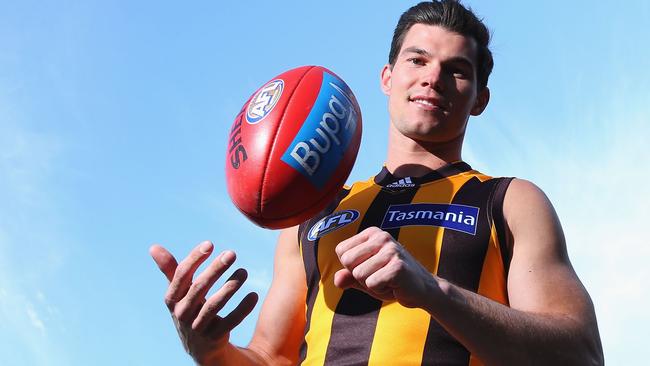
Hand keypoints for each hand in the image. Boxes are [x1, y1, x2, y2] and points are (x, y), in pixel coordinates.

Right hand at [150, 241, 258, 363]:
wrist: (199, 346)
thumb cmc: (189, 309)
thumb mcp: (178, 292)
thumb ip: (170, 270)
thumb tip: (153, 247)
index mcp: (172, 299)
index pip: (182, 275)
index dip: (194, 259)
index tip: (210, 244)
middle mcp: (182, 313)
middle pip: (199, 288)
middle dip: (215, 270)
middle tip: (232, 253)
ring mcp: (198, 327)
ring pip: (214, 306)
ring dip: (230, 287)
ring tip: (244, 272)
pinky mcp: (214, 337)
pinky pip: (230, 322)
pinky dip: (243, 309)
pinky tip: (254, 295)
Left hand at [333, 227, 437, 307]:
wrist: (423, 290)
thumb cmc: (391, 281)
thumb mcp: (365, 277)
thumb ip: (348, 276)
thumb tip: (337, 280)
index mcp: (372, 233)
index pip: (341, 251)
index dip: (352, 267)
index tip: (371, 268)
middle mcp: (382, 237)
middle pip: (348, 262)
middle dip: (360, 276)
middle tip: (380, 276)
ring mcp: (391, 250)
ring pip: (359, 275)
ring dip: (371, 285)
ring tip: (388, 281)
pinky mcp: (398, 267)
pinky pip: (371, 284)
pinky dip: (380, 291)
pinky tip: (395, 286)